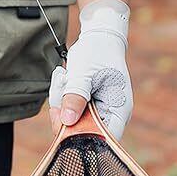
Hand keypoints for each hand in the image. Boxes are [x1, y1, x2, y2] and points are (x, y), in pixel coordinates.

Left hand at [49, 0, 132, 139]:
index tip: (64, 126)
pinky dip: (63, 100)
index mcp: (119, 109)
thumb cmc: (96, 52)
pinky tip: (64, 82)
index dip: (84, 137)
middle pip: (85, 133)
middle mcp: (111, 115)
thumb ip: (75, 96)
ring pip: (74, 122)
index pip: (105, 138)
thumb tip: (67, 122)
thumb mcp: (83, 73)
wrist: (98, 37)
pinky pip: (71, 112)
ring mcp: (100, 111)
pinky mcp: (89, 107)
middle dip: (66, 118)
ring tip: (64, 80)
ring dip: (63, 105)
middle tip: (57, 99)